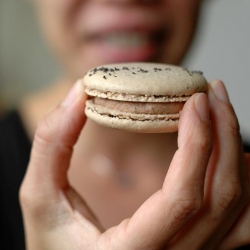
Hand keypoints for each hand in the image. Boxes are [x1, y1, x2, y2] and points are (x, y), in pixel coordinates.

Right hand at [20, 80, 249, 248]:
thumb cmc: (51, 242)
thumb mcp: (40, 195)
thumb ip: (52, 143)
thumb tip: (79, 94)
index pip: (182, 198)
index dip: (197, 144)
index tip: (196, 101)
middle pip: (220, 198)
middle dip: (223, 136)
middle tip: (213, 94)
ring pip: (239, 211)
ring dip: (237, 156)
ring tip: (223, 114)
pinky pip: (239, 224)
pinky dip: (246, 185)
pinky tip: (236, 155)